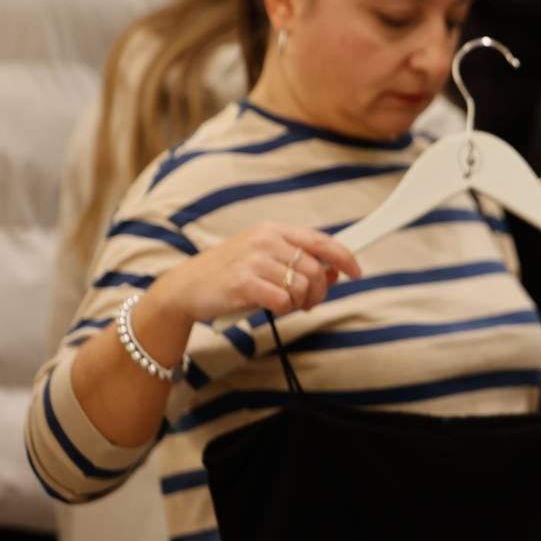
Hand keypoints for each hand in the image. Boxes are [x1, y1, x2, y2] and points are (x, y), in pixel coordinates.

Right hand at [145, 223, 362, 329]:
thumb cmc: (227, 275)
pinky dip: (282, 309)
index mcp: (272, 230)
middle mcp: (265, 240)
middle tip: (309, 303)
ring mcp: (254, 260)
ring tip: (285, 305)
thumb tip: (334, 272)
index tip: (356, 271)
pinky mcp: (244, 282)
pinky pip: (283, 300)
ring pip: (302, 286)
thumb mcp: (262, 259)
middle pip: (315, 268)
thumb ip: (296, 262)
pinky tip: (270, 308)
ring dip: (300, 302)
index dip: (344, 256)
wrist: (184, 289)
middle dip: (319, 292)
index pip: (320, 240)